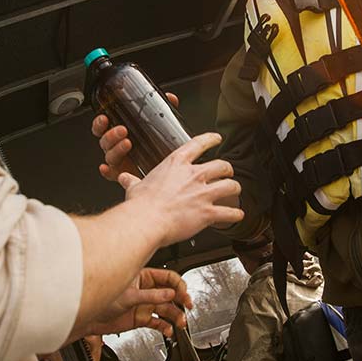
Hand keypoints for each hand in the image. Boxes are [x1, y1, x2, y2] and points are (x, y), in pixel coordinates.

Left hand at [79, 267, 193, 337]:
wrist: (88, 320)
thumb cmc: (100, 300)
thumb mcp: (128, 297)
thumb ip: (151, 296)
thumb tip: (169, 294)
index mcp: (143, 277)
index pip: (168, 278)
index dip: (178, 286)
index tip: (183, 294)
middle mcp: (146, 290)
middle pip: (170, 294)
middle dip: (181, 300)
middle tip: (188, 307)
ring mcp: (144, 305)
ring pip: (166, 309)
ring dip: (175, 316)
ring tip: (180, 323)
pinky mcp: (140, 318)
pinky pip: (157, 322)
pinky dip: (164, 327)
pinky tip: (168, 331)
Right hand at [92, 93, 178, 182]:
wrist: (165, 168)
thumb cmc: (156, 145)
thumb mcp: (158, 126)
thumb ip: (162, 111)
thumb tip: (170, 98)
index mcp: (119, 134)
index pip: (103, 127)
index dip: (100, 123)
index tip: (105, 118)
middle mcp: (116, 147)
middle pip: (104, 141)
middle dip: (111, 135)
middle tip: (123, 130)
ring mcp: (120, 161)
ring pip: (109, 156)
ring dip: (115, 149)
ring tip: (127, 143)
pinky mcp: (124, 174)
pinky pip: (111, 174)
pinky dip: (107, 172)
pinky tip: (107, 168)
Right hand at [119, 132, 243, 245]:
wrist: (146, 221)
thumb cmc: (141, 205)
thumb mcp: (135, 187)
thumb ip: (132, 181)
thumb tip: (124, 178)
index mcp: (177, 164)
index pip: (199, 144)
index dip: (211, 139)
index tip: (216, 138)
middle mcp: (194, 175)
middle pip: (222, 165)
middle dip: (227, 169)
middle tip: (226, 172)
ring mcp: (203, 193)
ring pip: (231, 186)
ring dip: (235, 189)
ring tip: (235, 192)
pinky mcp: (208, 212)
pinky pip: (229, 212)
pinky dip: (235, 215)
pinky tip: (237, 216)